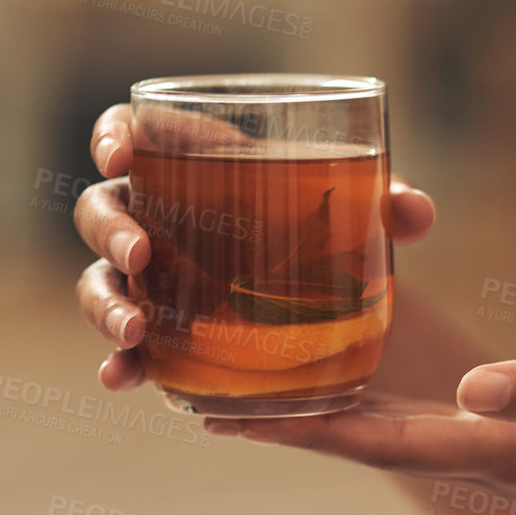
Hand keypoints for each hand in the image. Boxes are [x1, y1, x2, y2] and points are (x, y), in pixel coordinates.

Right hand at [72, 103, 436, 390]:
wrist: (330, 300)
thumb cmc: (327, 229)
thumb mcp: (358, 212)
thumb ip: (387, 204)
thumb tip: (414, 211)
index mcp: (189, 165)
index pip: (130, 135)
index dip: (112, 138)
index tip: (121, 156)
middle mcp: (155, 219)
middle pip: (102, 211)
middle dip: (111, 231)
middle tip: (140, 256)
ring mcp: (150, 281)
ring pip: (100, 282)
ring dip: (105, 306)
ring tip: (134, 332)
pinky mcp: (161, 335)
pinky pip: (125, 348)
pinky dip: (117, 363)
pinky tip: (120, 378)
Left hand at [206, 329, 515, 499]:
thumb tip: (474, 387)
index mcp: (511, 449)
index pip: (380, 442)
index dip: (297, 427)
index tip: (218, 415)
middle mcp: (497, 455)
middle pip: (367, 441)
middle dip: (287, 421)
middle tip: (201, 395)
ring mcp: (513, 446)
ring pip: (393, 429)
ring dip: (324, 410)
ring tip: (257, 382)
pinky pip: (431, 413)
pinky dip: (379, 394)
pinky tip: (357, 368)